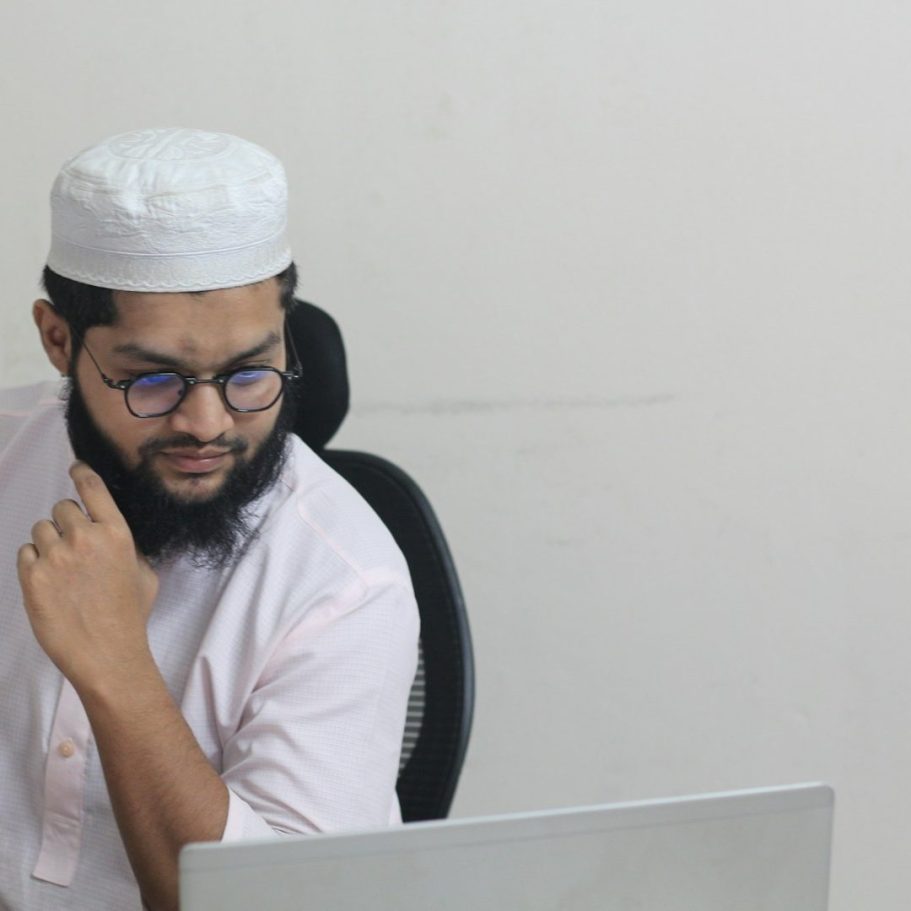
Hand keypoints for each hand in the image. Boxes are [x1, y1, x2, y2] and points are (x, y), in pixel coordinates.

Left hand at [17, 461, 158, 694]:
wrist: (107, 653)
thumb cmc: (130, 615)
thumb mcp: (144, 572)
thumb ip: (127, 546)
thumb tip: (109, 533)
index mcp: (117, 533)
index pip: (92, 487)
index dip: (81, 473)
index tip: (75, 468)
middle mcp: (85, 538)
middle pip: (63, 507)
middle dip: (67, 523)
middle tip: (74, 548)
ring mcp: (56, 556)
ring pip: (40, 529)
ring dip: (48, 542)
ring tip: (62, 569)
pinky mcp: (32, 576)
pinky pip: (24, 552)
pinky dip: (33, 562)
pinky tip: (49, 581)